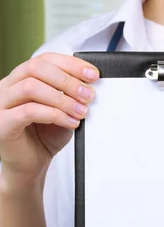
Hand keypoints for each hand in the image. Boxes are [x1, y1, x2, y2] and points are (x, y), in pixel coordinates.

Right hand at [0, 52, 98, 185]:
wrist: (30, 166)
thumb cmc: (44, 138)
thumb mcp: (63, 112)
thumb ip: (71, 98)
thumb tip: (90, 87)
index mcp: (21, 79)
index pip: (44, 60)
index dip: (70, 64)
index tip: (92, 74)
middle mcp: (8, 87)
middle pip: (36, 68)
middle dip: (67, 80)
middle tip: (88, 94)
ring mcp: (2, 104)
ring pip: (31, 87)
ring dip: (62, 98)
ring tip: (81, 111)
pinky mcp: (3, 123)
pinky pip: (30, 111)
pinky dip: (55, 115)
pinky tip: (71, 123)